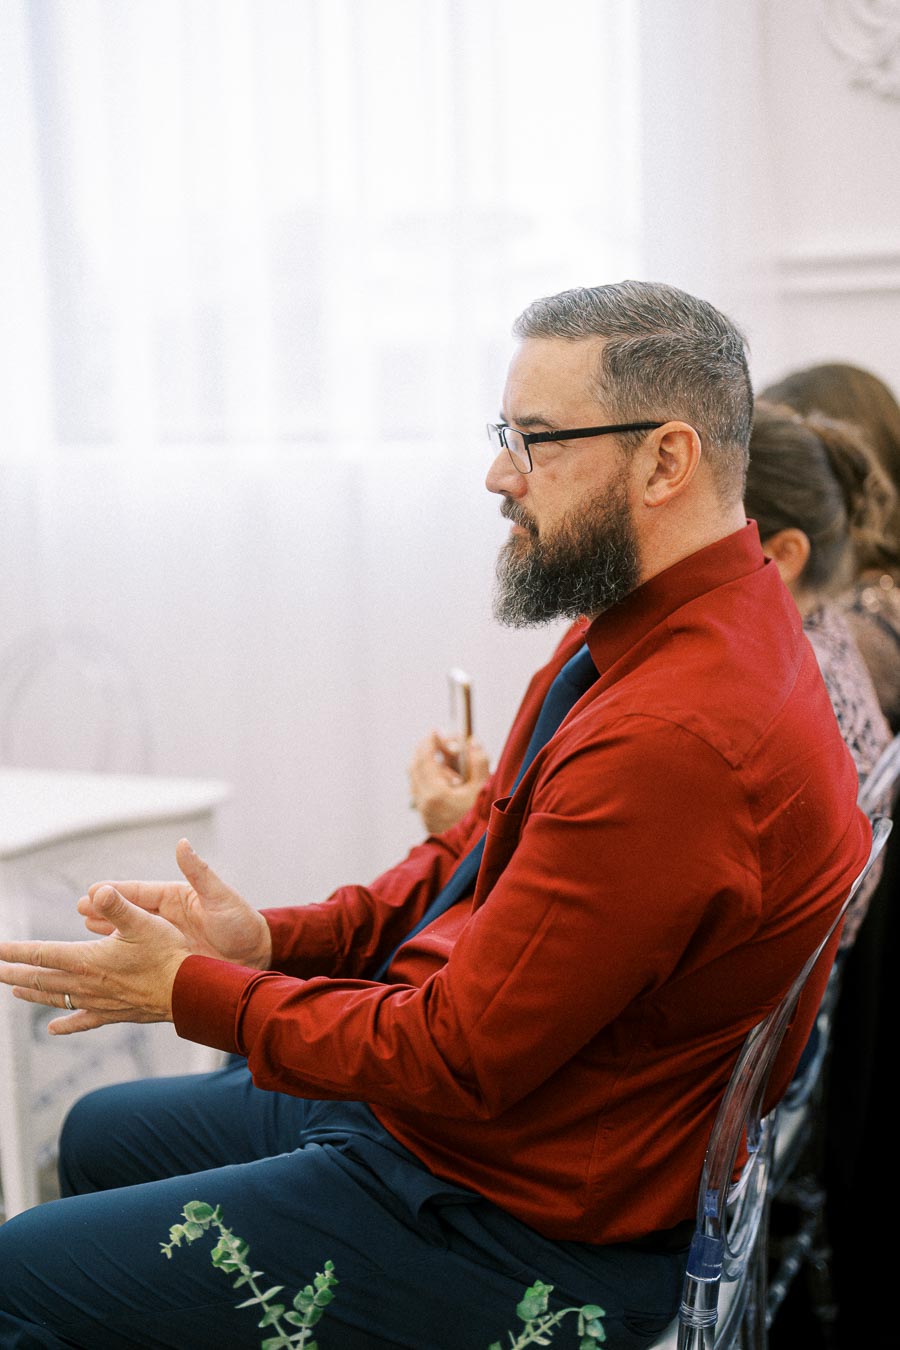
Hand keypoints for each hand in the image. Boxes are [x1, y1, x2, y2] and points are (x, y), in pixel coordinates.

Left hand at [0, 886, 190, 1034]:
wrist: (188, 991)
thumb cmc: (168, 954)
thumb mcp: (143, 922)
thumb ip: (118, 906)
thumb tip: (99, 890)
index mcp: (88, 960)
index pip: (42, 954)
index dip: (15, 950)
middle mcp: (87, 984)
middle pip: (41, 978)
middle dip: (14, 973)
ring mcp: (98, 1002)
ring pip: (56, 998)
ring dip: (33, 992)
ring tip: (15, 989)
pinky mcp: (113, 1013)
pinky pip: (82, 1021)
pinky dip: (65, 1024)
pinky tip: (53, 1029)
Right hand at [77, 838, 271, 970]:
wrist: (257, 956)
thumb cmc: (243, 923)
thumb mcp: (220, 897)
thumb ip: (200, 873)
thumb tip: (182, 843)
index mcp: (177, 897)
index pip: (139, 892)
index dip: (115, 892)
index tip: (92, 891)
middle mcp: (167, 917)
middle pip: (129, 912)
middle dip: (104, 909)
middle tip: (79, 908)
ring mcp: (166, 940)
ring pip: (130, 934)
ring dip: (108, 932)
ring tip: (84, 931)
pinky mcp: (168, 961)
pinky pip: (141, 958)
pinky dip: (123, 957)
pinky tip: (105, 961)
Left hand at [408, 731, 490, 833]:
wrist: (469, 845)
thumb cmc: (478, 819)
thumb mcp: (482, 790)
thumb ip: (479, 763)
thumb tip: (473, 743)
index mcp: (436, 794)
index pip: (425, 759)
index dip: (429, 742)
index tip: (435, 730)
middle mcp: (423, 800)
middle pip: (416, 764)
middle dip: (425, 748)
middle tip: (437, 738)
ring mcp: (420, 806)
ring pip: (414, 775)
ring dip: (425, 761)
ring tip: (443, 759)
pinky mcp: (421, 811)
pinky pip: (416, 785)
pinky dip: (424, 774)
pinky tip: (440, 775)